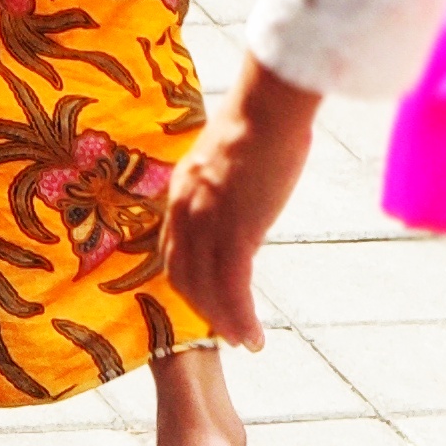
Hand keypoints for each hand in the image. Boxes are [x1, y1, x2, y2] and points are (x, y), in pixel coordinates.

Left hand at [165, 58, 320, 345]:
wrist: (269, 104)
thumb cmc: (264, 119)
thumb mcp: (232, 158)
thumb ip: (229, 186)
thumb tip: (249, 203)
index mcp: (183, 190)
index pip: (175, 247)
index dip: (188, 278)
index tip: (205, 297)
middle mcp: (186, 210)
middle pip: (183, 274)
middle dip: (202, 307)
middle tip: (223, 330)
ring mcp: (207, 223)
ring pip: (207, 288)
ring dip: (224, 322)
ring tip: (243, 342)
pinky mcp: (235, 231)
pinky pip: (233, 288)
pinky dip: (241, 318)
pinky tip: (254, 337)